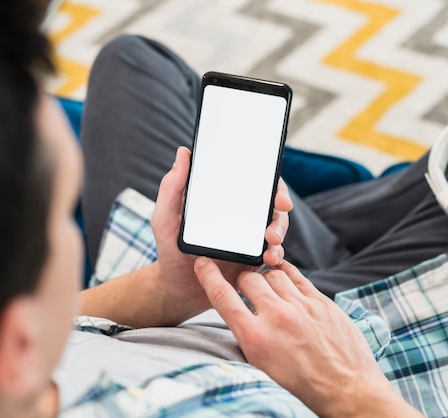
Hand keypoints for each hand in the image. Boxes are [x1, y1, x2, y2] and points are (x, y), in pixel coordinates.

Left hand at [150, 146, 292, 321]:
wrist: (176, 288)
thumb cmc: (170, 250)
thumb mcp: (166, 217)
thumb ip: (172, 187)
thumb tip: (183, 152)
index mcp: (226, 201)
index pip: (254, 183)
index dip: (270, 182)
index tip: (275, 189)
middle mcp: (243, 217)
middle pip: (272, 204)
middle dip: (281, 205)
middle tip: (281, 208)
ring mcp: (251, 239)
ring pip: (277, 228)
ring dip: (280, 231)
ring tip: (272, 242)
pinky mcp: (255, 261)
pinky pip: (273, 254)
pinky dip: (276, 255)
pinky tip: (270, 259)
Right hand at [193, 258, 422, 416]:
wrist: (346, 390)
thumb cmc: (302, 385)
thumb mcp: (262, 366)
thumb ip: (247, 336)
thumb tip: (238, 313)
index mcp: (256, 337)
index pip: (223, 296)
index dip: (208, 275)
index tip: (203, 263)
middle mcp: (277, 317)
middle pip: (248, 278)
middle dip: (243, 281)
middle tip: (246, 289)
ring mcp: (302, 306)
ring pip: (273, 273)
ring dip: (267, 278)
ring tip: (270, 290)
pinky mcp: (321, 301)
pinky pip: (297, 276)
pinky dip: (287, 274)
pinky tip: (285, 279)